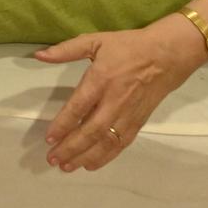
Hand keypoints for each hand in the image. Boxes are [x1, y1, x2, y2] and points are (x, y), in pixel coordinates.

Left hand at [36, 16, 204, 171]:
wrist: (167, 55)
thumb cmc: (129, 46)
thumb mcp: (96, 41)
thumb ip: (66, 50)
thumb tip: (39, 56)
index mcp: (101, 80)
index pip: (78, 107)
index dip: (63, 125)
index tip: (49, 138)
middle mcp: (114, 101)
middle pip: (91, 131)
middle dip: (71, 147)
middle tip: (52, 159)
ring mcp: (128, 114)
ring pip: (106, 142)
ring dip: (85, 156)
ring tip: (67, 167)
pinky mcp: (139, 122)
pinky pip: (121, 143)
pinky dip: (106, 157)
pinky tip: (91, 164)